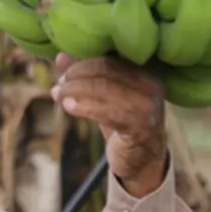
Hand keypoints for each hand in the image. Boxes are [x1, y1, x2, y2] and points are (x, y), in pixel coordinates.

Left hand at [51, 54, 167, 197]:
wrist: (143, 156)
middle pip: (106, 69)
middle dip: (76, 74)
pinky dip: (83, 107)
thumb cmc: (122, 117)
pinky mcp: (139, 127)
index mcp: (148, 67)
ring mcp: (148, 106)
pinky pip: (105, 112)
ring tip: (58, 94)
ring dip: (75, 90)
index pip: (110, 55)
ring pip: (103, 88)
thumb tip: (60, 56)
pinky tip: (68, 107)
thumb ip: (86, 72)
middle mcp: (152, 83)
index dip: (83, 59)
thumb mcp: (105, 92)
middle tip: (60, 83)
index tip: (63, 66)